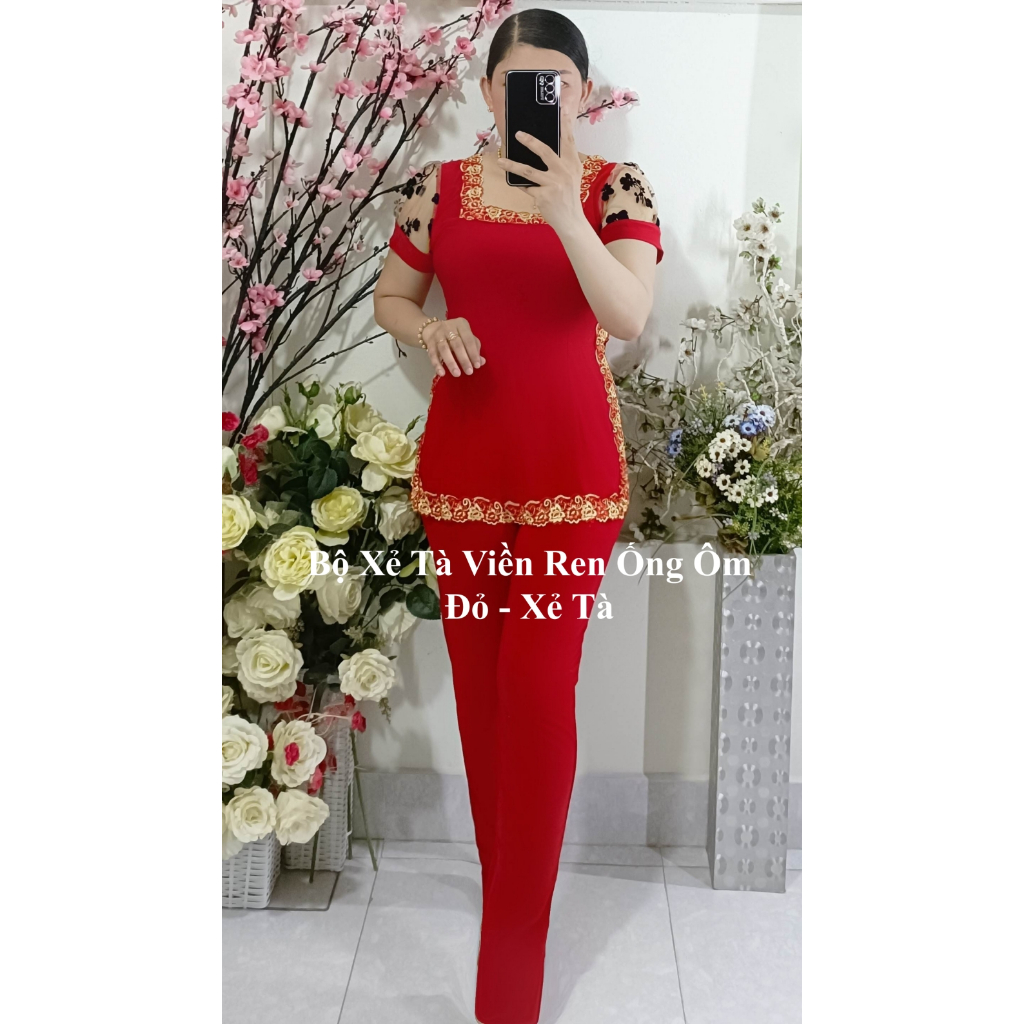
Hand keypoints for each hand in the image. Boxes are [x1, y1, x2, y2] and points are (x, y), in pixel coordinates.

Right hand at [423, 317, 484, 377]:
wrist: (433, 329)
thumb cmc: (456, 335)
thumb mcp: (466, 337)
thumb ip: (475, 349)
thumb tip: (482, 362)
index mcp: (461, 324)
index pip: (469, 339)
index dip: (473, 353)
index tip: (477, 365)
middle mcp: (449, 327)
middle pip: (457, 344)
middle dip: (464, 359)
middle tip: (469, 372)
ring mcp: (438, 335)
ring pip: (444, 349)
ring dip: (451, 363)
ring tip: (457, 374)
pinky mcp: (429, 343)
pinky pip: (432, 355)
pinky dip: (437, 365)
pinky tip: (442, 373)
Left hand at [496, 103, 584, 232]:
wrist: (571, 221)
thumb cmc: (568, 196)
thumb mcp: (572, 175)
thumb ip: (563, 159)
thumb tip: (543, 143)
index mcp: (573, 163)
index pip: (567, 139)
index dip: (563, 124)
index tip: (558, 109)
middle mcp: (564, 171)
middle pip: (545, 151)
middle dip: (530, 141)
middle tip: (517, 134)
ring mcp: (553, 184)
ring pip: (528, 170)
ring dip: (512, 164)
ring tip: (501, 160)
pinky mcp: (543, 196)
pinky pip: (526, 186)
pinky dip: (519, 183)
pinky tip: (512, 180)